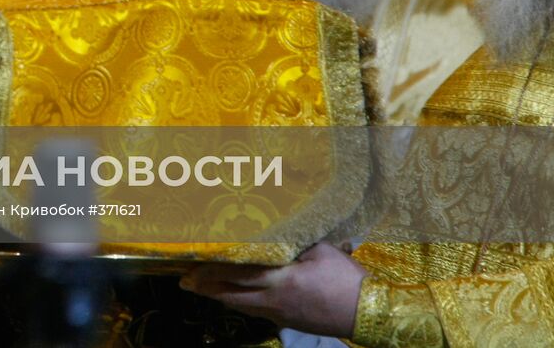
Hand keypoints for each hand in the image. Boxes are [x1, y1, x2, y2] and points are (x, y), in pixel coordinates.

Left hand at [180, 242, 366, 337]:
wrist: (370, 312)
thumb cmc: (346, 278)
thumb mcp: (321, 250)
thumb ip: (294, 242)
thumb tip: (274, 231)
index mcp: (281, 279)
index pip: (238, 274)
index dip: (212, 270)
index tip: (192, 266)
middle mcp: (274, 300)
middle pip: (231, 294)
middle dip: (206, 287)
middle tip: (184, 281)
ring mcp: (280, 314)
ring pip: (241, 305)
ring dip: (220, 296)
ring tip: (200, 289)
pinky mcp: (288, 321)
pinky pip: (255, 311)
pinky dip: (239, 303)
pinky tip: (233, 298)